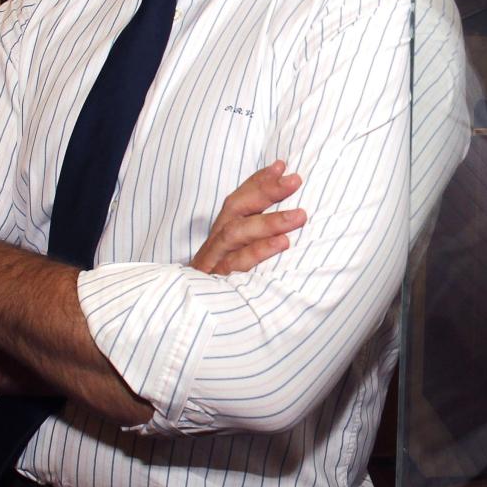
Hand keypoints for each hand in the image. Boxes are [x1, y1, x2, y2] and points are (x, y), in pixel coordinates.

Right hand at [191, 161, 305, 274]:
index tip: (282, 166)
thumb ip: (258, 232)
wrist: (187, 320)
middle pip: (236, 210)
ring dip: (268, 222)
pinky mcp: (216, 285)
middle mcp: (215, 244)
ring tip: (299, 216)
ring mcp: (214, 264)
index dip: (258, 181)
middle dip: (265, 192)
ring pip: (235, 235)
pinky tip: (281, 244)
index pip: (238, 199)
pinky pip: (235, 266)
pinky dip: (258, 252)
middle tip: (294, 181)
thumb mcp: (239, 255)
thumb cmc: (226, 283)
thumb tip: (288, 208)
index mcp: (221, 233)